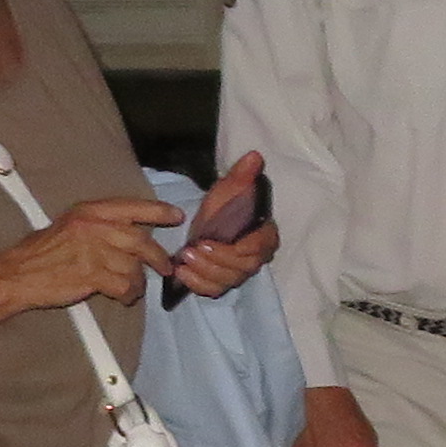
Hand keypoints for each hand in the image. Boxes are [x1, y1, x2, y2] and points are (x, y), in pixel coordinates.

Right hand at [12, 195, 181, 311]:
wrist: (18, 275)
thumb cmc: (42, 251)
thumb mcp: (70, 225)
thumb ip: (100, 225)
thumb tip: (133, 233)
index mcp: (89, 211)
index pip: (131, 207)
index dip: (157, 211)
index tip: (176, 215)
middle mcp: (93, 227)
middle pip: (140, 240)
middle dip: (158, 256)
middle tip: (166, 267)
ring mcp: (93, 251)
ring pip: (134, 267)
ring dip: (138, 281)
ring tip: (132, 288)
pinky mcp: (91, 276)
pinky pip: (124, 286)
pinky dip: (128, 294)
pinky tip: (122, 297)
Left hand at [168, 155, 279, 296]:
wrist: (210, 221)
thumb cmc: (224, 205)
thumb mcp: (230, 188)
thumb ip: (243, 175)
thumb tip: (254, 156)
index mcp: (264, 236)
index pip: (257, 248)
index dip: (233, 249)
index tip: (207, 240)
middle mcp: (256, 259)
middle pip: (241, 268)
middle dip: (214, 261)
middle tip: (191, 249)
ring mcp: (239, 274)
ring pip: (226, 280)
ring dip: (204, 272)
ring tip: (184, 259)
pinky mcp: (222, 283)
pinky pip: (213, 290)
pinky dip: (197, 284)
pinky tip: (181, 273)